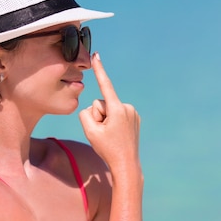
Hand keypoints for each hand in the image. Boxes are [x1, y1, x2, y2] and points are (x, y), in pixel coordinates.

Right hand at [79, 53, 140, 168]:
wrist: (126, 165)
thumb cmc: (107, 150)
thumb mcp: (90, 132)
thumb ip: (85, 114)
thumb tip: (92, 108)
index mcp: (117, 109)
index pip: (105, 85)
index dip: (99, 70)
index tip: (96, 55)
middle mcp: (127, 107)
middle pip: (101, 104)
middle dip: (98, 117)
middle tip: (104, 134)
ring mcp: (133, 113)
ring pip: (109, 110)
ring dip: (106, 121)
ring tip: (111, 136)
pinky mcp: (135, 118)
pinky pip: (116, 115)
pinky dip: (113, 123)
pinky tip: (117, 135)